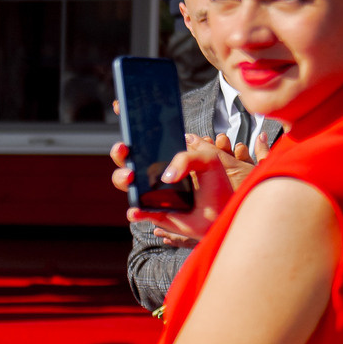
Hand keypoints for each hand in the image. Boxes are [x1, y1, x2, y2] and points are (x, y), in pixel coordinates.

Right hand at [113, 133, 241, 244]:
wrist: (223, 213)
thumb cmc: (216, 186)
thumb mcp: (208, 161)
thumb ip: (187, 158)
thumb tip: (165, 177)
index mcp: (166, 160)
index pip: (144, 145)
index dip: (132, 137)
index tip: (124, 129)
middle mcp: (154, 176)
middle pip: (127, 161)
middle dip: (119, 154)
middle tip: (124, 150)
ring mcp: (151, 194)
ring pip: (126, 185)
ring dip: (121, 179)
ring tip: (130, 178)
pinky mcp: (153, 214)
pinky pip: (136, 213)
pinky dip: (134, 212)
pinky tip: (138, 210)